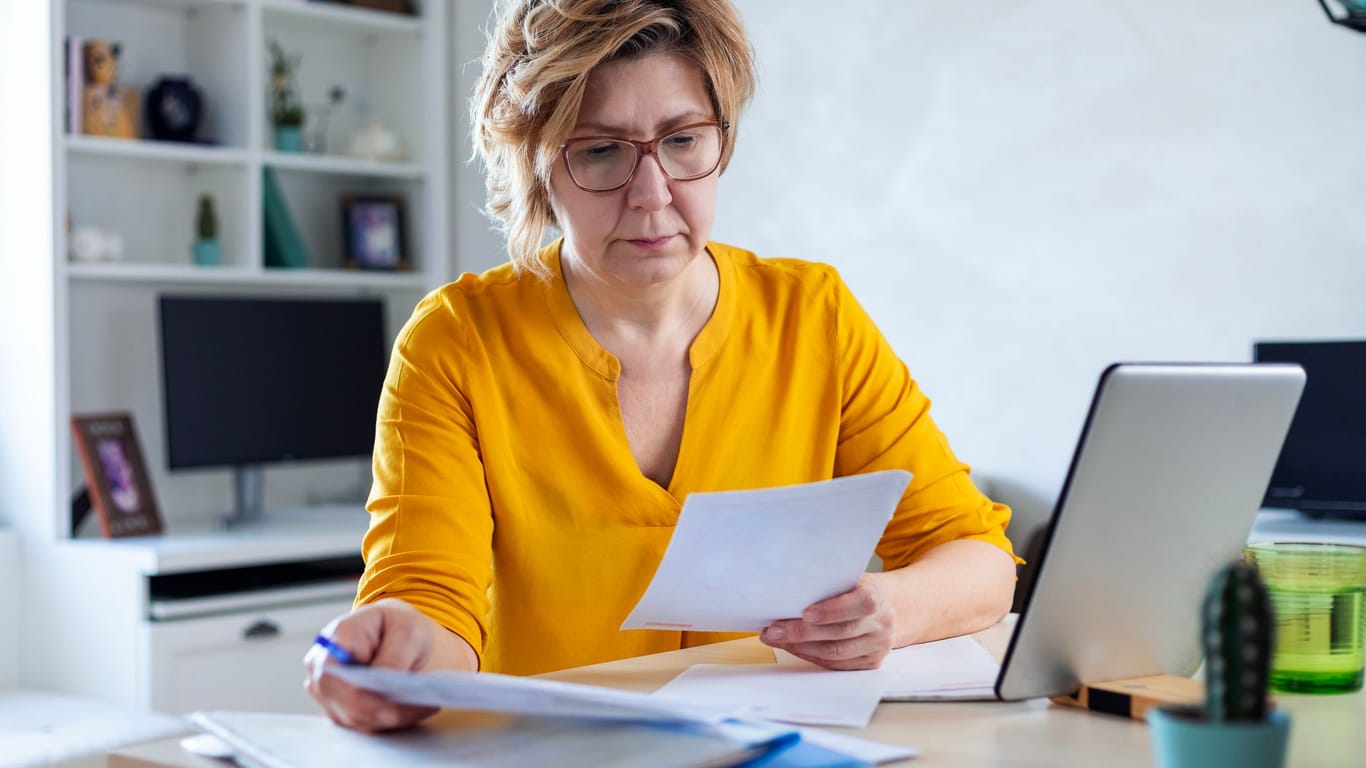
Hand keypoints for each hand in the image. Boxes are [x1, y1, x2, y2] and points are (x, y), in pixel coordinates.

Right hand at [304, 598, 439, 731]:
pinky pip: (365, 723)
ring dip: (393, 717)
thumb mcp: (407, 630)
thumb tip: (387, 686)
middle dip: (385, 712)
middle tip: (423, 708)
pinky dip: (391, 719)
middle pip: (346, 705)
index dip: (362, 697)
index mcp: (334, 641)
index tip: (395, 704)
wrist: (394, 632)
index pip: (337, 679)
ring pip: (357, 720)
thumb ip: (395, 656)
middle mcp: (322, 670)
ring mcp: (328, 693)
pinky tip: (415, 709)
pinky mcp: (341, 709)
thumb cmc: (397, 626)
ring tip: (425, 706)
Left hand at [759, 573, 895, 669]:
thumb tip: (788, 592)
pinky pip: (837, 664)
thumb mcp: (851, 579)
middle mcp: (880, 624)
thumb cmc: (860, 589)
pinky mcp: (870, 661)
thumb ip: (828, 585)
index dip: (830, 611)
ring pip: (835, 653)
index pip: (855, 606)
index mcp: (875, 597)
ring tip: (777, 639)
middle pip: (838, 633)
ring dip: (801, 648)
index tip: (804, 613)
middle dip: (801, 633)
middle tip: (773, 631)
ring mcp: (877, 646)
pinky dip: (812, 656)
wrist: (892, 606)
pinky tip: (794, 648)